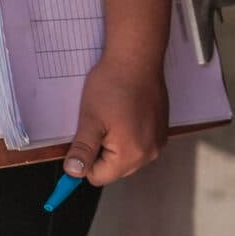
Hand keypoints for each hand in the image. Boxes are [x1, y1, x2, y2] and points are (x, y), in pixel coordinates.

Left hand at [63, 52, 166, 185]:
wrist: (137, 59)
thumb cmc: (114, 85)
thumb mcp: (90, 119)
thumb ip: (82, 150)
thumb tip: (73, 172)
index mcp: (131, 155)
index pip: (98, 176)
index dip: (84, 159)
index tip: (81, 140)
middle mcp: (149, 154)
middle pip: (114, 168)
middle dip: (100, 150)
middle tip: (98, 123)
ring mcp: (157, 142)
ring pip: (125, 156)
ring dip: (114, 142)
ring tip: (111, 116)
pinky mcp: (161, 131)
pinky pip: (138, 143)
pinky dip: (128, 134)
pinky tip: (124, 113)